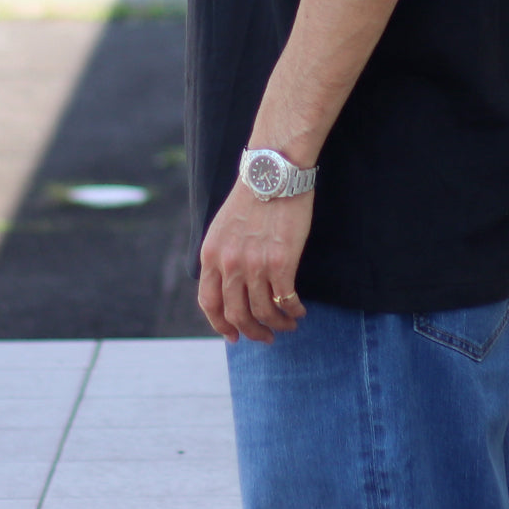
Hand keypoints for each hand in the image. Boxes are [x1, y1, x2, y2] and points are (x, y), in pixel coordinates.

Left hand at [197, 182, 312, 342]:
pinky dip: (292, 311)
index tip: (233, 336)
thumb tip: (229, 284)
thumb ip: (222, 254)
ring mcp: (254, 264)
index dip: (221, 325)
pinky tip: (299, 311)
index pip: (209, 303)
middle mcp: (229, 263)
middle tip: (266, 337)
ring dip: (276, 324)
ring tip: (288, 324)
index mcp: (211, 254)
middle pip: (236, 314)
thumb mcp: (223, 226)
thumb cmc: (253, 194)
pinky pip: (285, 299)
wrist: (274, 171)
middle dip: (252, 332)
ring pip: (263, 311)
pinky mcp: (280, 262)